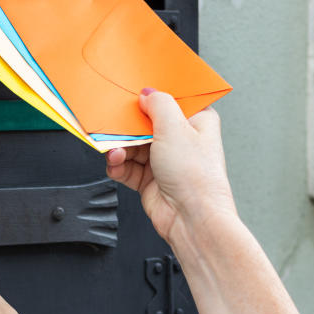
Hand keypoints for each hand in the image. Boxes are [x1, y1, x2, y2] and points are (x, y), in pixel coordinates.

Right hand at [106, 90, 235, 241]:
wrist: (191, 218)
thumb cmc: (196, 177)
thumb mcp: (175, 127)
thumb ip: (158, 104)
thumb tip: (147, 94)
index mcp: (197, 121)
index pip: (171, 100)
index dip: (153, 96)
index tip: (135, 95)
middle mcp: (181, 140)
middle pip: (145, 122)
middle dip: (128, 126)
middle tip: (117, 126)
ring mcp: (164, 160)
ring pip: (132, 144)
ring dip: (120, 147)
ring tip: (117, 153)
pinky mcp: (149, 179)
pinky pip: (126, 165)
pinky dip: (118, 164)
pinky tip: (116, 164)